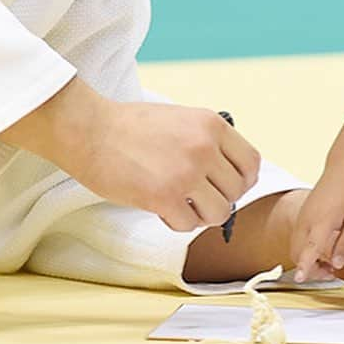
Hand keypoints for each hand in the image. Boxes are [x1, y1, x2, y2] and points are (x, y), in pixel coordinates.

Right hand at [0, 82, 260, 230]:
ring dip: (201, 214)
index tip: (226, 185)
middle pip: (237, 191)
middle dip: (219, 198)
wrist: (91, 130)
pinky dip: (178, 222)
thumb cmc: (133, 126)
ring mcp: (186, 172)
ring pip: (219, 212)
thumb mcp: (182, 119)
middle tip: (197, 197)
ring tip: (180, 204)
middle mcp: (205, 147)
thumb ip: (207, 140)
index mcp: (212, 124)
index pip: (251, 162)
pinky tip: (162, 209)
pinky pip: (189, 224)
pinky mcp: (164, 196)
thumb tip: (228, 173)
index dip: (242, 180)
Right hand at [292, 168, 343, 293]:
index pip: (310, 247)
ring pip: (295, 246)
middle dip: (308, 268)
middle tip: (331, 273)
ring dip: (306, 259)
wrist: (343, 167)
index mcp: (322, 220)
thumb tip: (337, 264)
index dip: (305, 264)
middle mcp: (307, 218)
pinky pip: (297, 238)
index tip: (300, 278)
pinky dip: (305, 249)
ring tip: (330, 263)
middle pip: (297, 252)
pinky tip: (324, 249)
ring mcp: (302, 215)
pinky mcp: (302, 214)